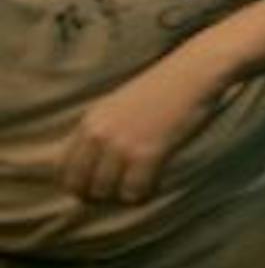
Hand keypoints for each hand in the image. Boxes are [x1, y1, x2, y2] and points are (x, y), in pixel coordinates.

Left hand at [61, 52, 225, 203]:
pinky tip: (158, 181)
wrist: (197, 71)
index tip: (101, 186)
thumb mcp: (118, 106)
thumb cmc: (164, 89)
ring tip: (143, 184)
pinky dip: (145, 194)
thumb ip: (99, 132)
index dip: (80, 186)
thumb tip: (88, 165)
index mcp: (89, 122)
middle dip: (100, 196)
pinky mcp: (148, 152)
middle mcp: (99, 135)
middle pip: (80, 188)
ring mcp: (122, 144)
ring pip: (106, 194)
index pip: (63, 171)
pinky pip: (134, 192)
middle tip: (123, 189)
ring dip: (123, 196)